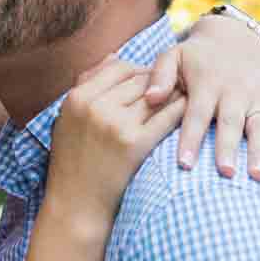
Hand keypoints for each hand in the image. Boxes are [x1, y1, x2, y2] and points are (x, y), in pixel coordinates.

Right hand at [46, 56, 184, 236]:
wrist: (76, 206)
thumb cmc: (74, 162)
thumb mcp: (69, 119)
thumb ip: (88, 84)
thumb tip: (115, 54)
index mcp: (77, 97)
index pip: (117, 67)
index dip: (139, 71)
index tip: (152, 80)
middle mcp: (95, 106)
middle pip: (139, 79)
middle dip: (160, 81)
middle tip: (178, 85)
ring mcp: (115, 124)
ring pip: (155, 94)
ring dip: (174, 92)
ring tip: (188, 95)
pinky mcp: (134, 144)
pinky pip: (166, 116)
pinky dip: (181, 111)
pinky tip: (190, 113)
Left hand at [144, 16, 259, 183]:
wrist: (232, 40)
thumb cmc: (194, 58)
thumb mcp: (172, 56)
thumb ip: (160, 76)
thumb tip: (150, 98)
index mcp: (208, 83)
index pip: (197, 114)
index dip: (190, 138)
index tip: (184, 164)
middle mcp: (236, 92)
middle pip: (232, 122)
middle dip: (229, 147)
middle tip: (225, 172)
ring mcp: (259, 100)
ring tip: (259, 177)